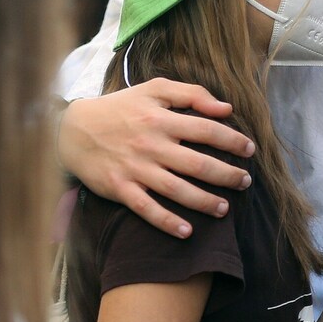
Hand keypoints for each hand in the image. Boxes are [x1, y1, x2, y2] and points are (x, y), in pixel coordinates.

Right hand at [57, 79, 254, 236]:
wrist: (72, 129)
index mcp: (162, 119)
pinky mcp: (120, 188)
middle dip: (227, 175)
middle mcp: (151, 145)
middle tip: (245, 182)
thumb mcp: (154, 89)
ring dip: (205, 202)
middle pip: (198, 164)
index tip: (250, 150)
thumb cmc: (120, 108)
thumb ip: (191, 94)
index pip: (207, 130)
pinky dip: (167, 222)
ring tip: (225, 210)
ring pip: (177, 190)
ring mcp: (136, 169)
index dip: (232, 141)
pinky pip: (147, 209)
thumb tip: (226, 108)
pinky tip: (187, 232)